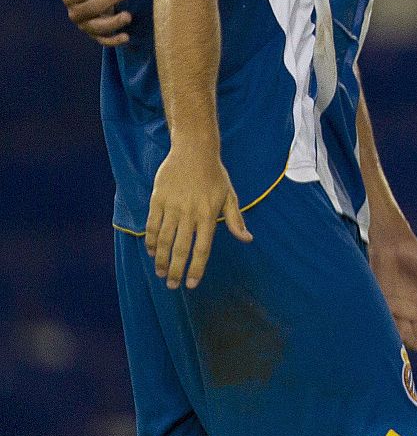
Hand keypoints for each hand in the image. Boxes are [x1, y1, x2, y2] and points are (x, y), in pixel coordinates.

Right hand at [145, 143, 251, 288]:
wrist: (194, 150)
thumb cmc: (215, 175)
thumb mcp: (229, 196)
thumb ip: (235, 220)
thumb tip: (247, 239)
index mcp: (208, 214)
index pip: (203, 248)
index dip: (196, 268)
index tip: (191, 284)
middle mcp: (190, 213)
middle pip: (181, 248)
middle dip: (176, 270)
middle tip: (172, 285)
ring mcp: (172, 206)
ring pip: (164, 240)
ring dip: (161, 259)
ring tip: (161, 273)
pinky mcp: (157, 199)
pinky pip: (152, 225)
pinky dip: (151, 241)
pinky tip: (152, 252)